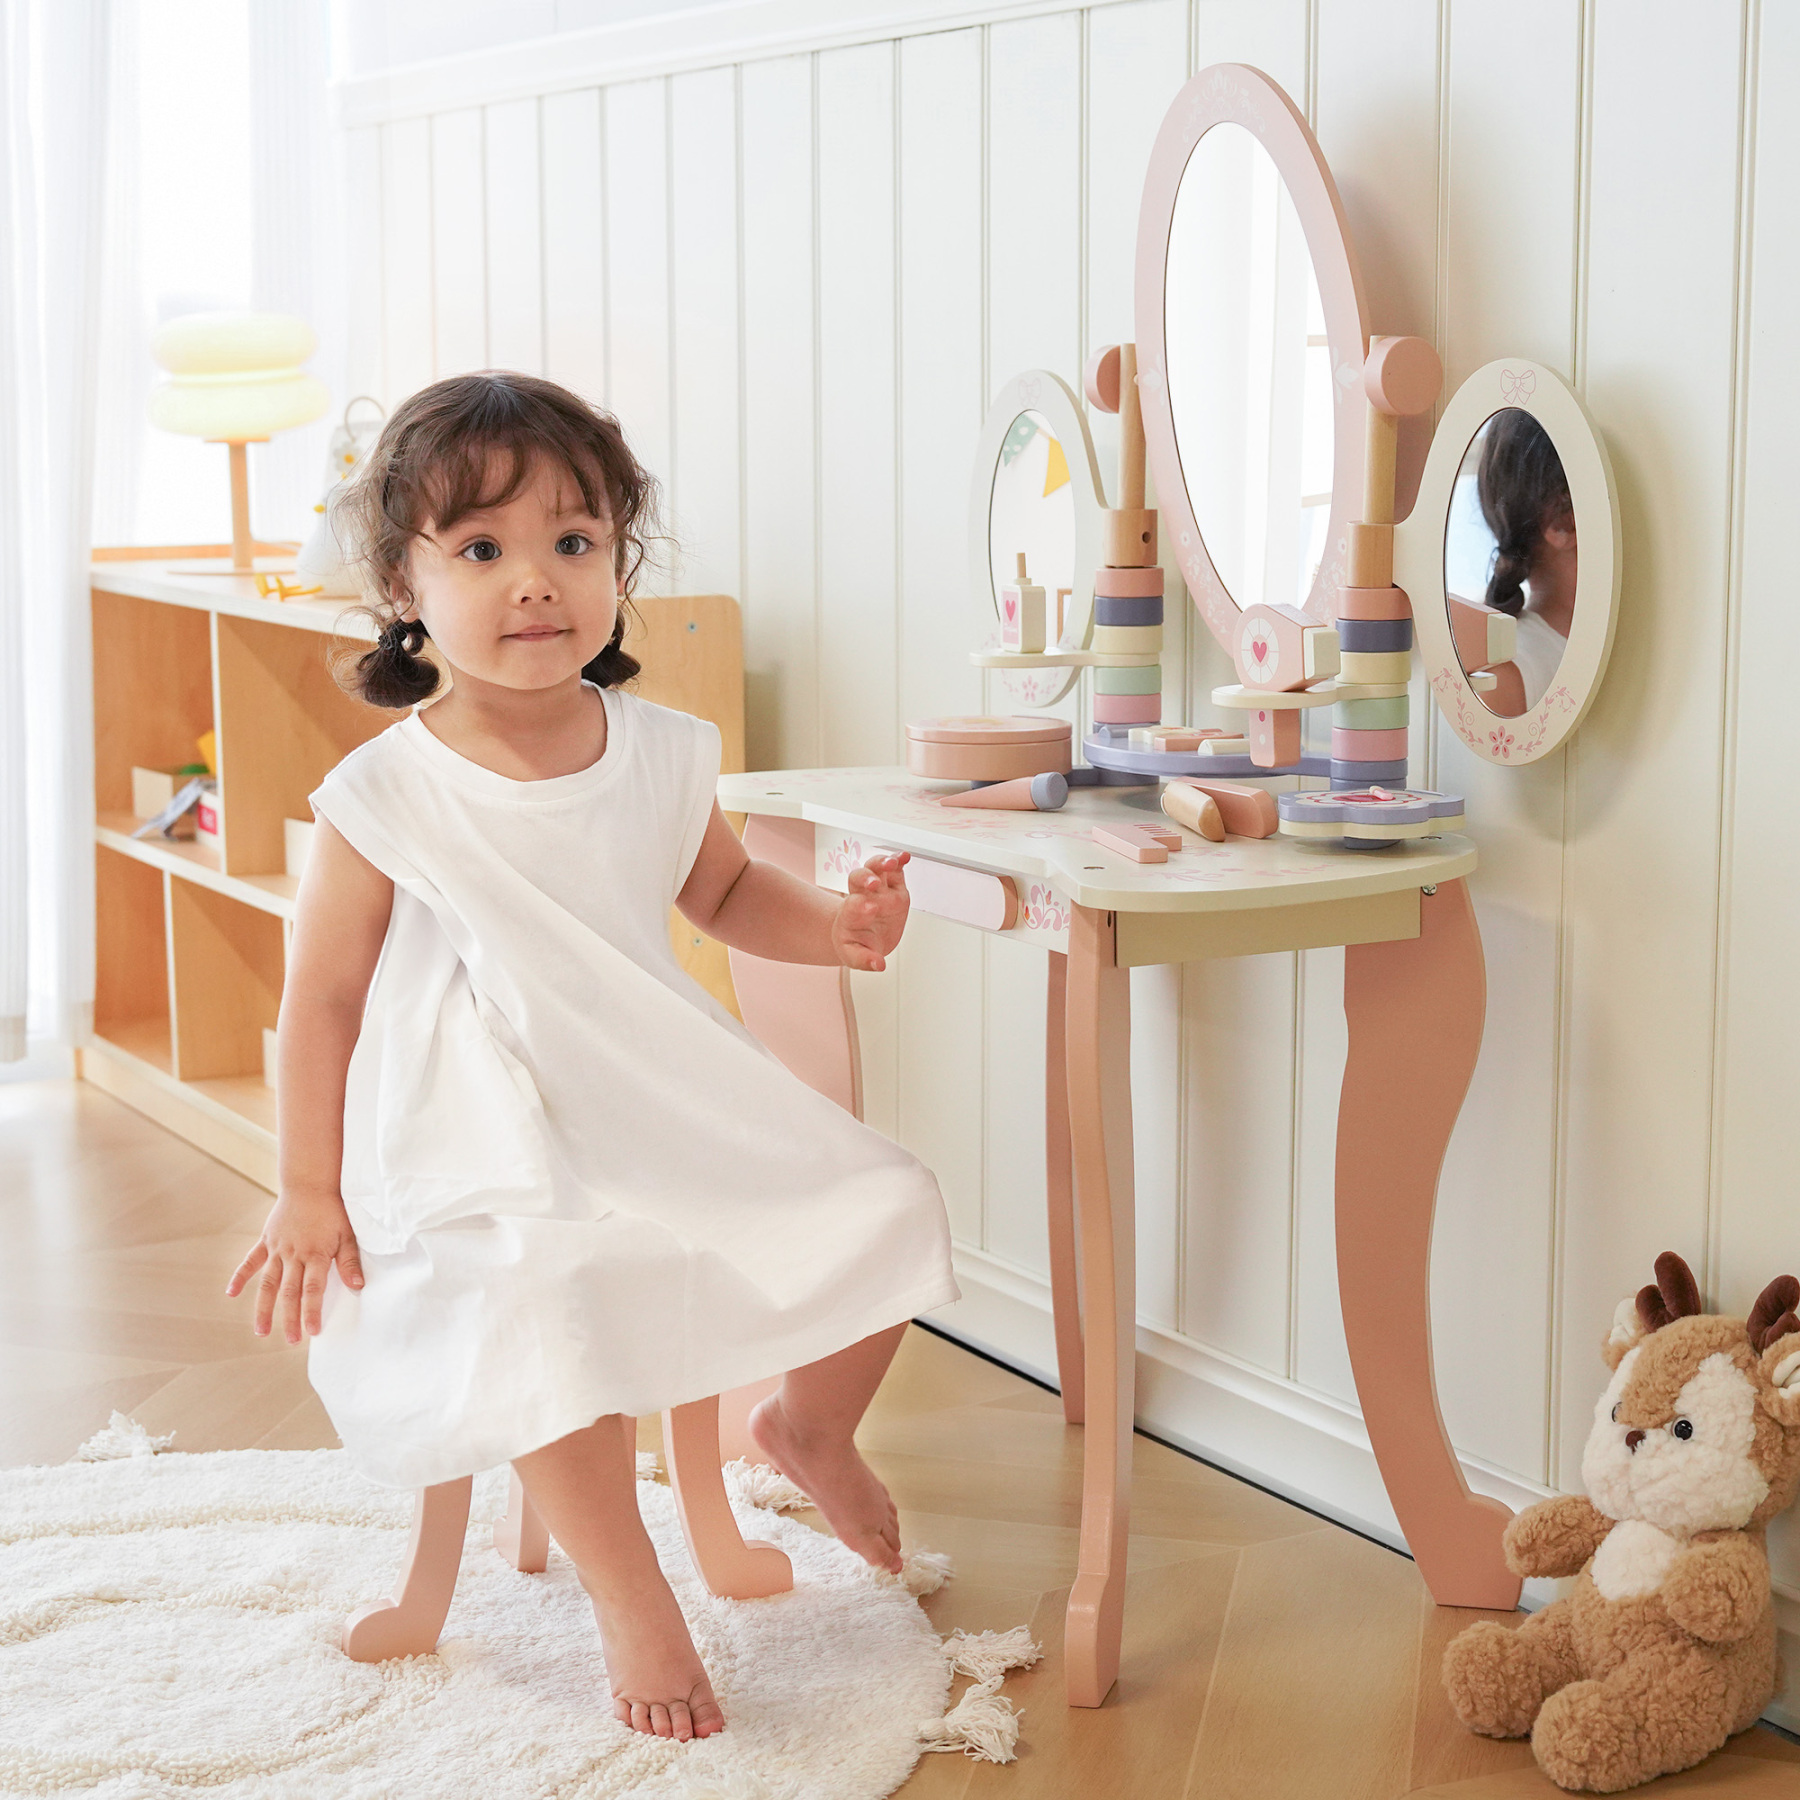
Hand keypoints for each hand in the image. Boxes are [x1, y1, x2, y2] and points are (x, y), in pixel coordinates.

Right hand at [226, 1188, 363, 1343]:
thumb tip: (358, 1286)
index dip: (312, 1311)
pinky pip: (251, 1261)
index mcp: (315, 1254)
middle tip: (291, 1341)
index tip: (312, 1332)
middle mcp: (293, 1254)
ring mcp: (277, 1248)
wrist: (310, 1183)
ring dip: (264, 1308)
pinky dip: (240, 1276)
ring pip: (268, 1283)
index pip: (313, 1289)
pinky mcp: (266, 1241)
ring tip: (262, 1331)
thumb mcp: (348, 1234)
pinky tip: (231, 1293)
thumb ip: (350, 1262)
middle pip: (290, 1292)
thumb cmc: (333, 1210)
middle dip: (290, 1318)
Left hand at [832, 851, 909, 971]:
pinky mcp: (893, 884)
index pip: (852, 906)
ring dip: (882, 862)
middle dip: (866, 878)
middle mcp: (862, 896)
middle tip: (874, 883)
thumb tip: (878, 965)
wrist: (863, 935)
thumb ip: (864, 960)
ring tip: (891, 862)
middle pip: (858, 878)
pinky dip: (898, 859)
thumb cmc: (856, 943)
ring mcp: (878, 888)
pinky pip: (895, 868)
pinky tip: (905, 856)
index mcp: (850, 914)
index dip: (860, 905)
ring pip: (875, 868)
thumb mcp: (855, 956)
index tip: (870, 909)